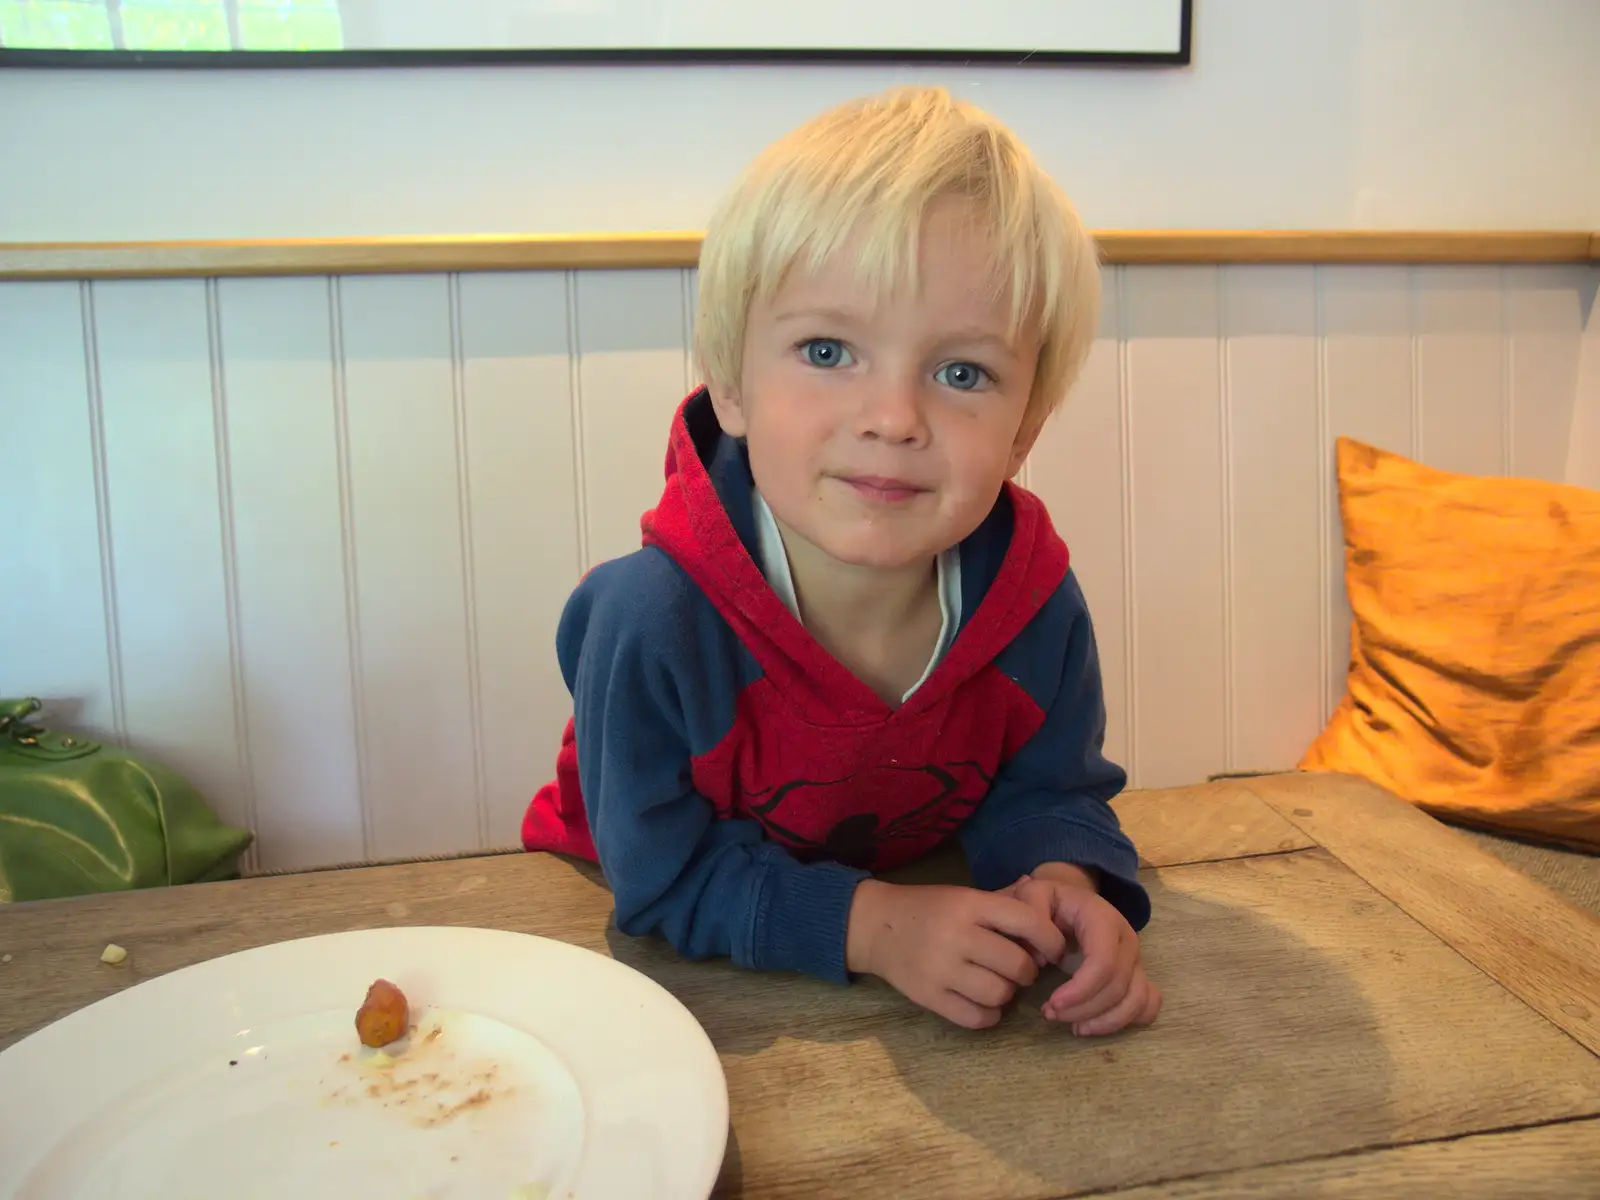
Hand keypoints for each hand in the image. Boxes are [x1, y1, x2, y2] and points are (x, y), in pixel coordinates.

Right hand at [846, 880, 1067, 1029]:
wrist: (875, 925)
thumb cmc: (928, 908)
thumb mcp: (964, 895)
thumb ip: (1003, 900)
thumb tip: (1043, 896)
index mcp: (969, 904)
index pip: (1027, 921)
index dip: (1051, 939)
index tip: (1053, 949)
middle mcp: (957, 935)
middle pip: (1017, 965)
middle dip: (1027, 971)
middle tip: (1019, 968)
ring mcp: (941, 968)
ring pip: (999, 994)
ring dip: (1007, 993)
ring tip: (997, 983)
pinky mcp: (928, 996)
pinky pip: (976, 1017)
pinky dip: (988, 1015)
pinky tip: (983, 1002)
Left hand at [1003, 867, 1161, 1036]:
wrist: (1070, 901)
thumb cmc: (1050, 901)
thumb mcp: (1032, 895)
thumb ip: (1031, 915)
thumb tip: (1043, 955)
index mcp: (1104, 919)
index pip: (1104, 963)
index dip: (1080, 991)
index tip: (1051, 1005)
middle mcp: (1127, 940)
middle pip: (1118, 987)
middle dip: (1083, 1009)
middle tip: (1050, 1014)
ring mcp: (1136, 959)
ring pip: (1136, 1001)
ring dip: (1104, 1022)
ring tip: (1072, 1028)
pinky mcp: (1137, 975)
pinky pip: (1147, 1005)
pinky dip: (1126, 1021)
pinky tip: (1095, 1025)